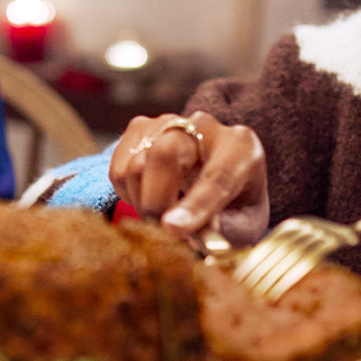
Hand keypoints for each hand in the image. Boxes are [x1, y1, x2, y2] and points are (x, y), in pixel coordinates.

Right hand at [108, 111, 269, 244]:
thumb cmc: (234, 207)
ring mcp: (167, 123)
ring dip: (143, 202)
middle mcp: (203, 127)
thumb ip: (221, 232)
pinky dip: (129, 194)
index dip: (196, 204)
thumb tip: (190, 237)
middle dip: (156, 201)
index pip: (217, 175)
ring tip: (163, 216)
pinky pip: (118, 170)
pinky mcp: (138, 130)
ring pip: (137, 166)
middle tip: (162, 232)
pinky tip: (150, 198)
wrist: (216, 178)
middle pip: (165, 154)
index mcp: (240, 148)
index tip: (173, 229)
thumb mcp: (242, 226)